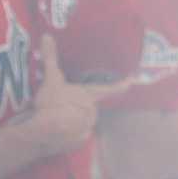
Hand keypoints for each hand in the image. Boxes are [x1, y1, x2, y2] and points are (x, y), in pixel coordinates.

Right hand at [25, 34, 129, 155]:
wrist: (44, 132)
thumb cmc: (52, 103)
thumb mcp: (50, 79)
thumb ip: (50, 58)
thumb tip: (46, 36)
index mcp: (90, 95)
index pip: (111, 88)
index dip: (123, 84)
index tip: (133, 79)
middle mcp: (93, 112)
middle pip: (88, 106)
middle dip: (76, 105)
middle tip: (60, 104)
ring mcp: (87, 128)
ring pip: (80, 121)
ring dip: (71, 119)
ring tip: (54, 116)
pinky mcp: (78, 142)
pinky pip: (74, 135)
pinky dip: (66, 132)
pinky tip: (55, 129)